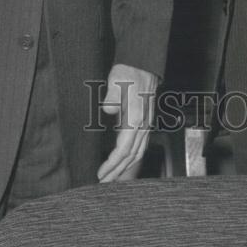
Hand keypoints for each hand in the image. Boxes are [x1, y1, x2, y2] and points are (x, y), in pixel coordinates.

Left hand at [97, 64, 157, 182]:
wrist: (142, 63)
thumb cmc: (128, 72)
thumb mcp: (117, 80)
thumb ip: (113, 96)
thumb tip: (108, 109)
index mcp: (137, 117)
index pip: (125, 148)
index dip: (113, 163)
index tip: (101, 173)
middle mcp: (144, 124)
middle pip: (132, 155)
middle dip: (118, 172)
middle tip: (103, 183)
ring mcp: (145, 123)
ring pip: (138, 152)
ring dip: (125, 167)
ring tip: (112, 177)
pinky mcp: (143, 121)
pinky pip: (139, 145)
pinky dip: (131, 157)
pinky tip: (123, 161)